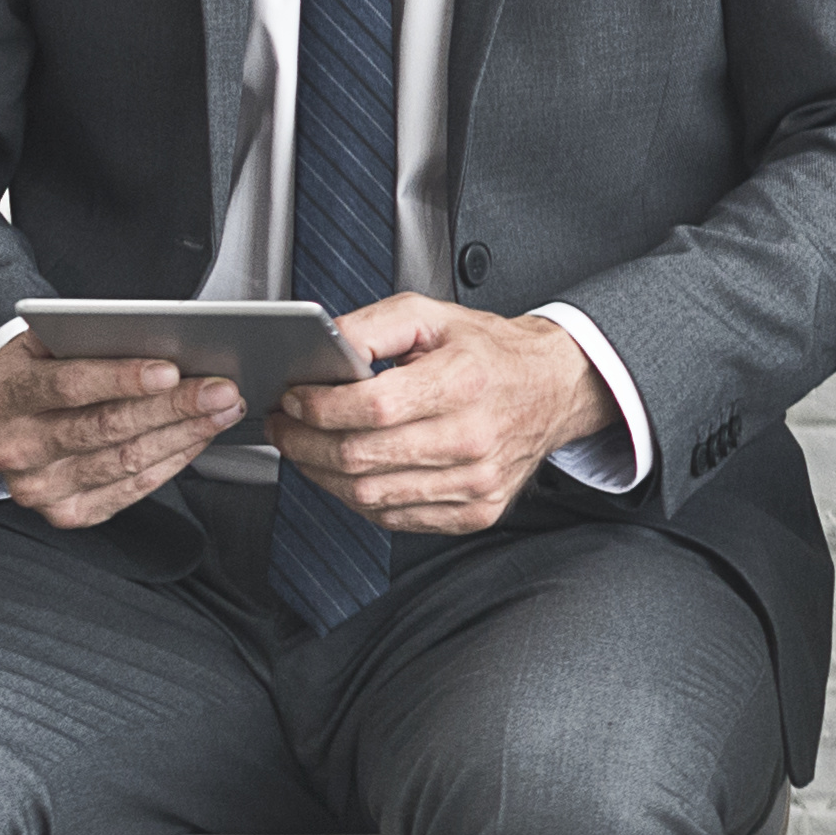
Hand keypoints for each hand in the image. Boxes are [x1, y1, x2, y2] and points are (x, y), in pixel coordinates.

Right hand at [0, 342, 245, 528]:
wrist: (8, 429)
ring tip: (222, 411)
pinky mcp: (69, 513)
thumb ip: (79, 342)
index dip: (123, 379)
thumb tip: (149, 337)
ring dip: (185, 435)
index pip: (68, 385)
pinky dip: (174, 460)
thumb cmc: (33, 379)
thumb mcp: (37, 349)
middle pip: (108, 427)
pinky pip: (135, 488)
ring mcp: (40, 487)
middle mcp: (14, 447)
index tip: (171, 371)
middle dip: (173, 408)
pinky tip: (200, 438)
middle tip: (220, 391)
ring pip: (128, 460)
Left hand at [268, 295, 614, 532]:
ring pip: (372, 495)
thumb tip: (320, 348)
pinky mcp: (478, 510)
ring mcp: (477, 482)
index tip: (294, 399)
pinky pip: (398, 518)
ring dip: (323, 474)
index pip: (371, 407)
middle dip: (304, 443)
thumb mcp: (429, 315)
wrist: (551, 389)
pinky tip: (348, 475)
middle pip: (362, 457)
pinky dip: (359, 499)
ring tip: (306, 449)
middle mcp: (474, 438)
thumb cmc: (488, 353)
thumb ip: (370, 326)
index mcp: (463, 383)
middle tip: (284, 426)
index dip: (318, 407)